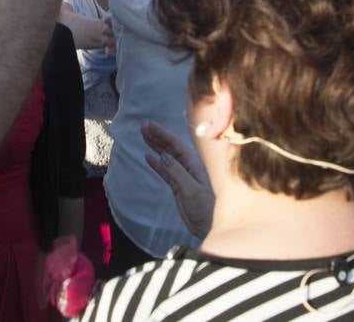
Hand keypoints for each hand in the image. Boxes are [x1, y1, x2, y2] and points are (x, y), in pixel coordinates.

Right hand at [143, 121, 213, 239]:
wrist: (209, 227)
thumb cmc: (206, 209)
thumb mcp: (192, 190)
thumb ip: (178, 173)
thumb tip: (164, 156)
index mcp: (195, 165)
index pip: (176, 145)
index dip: (162, 134)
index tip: (150, 125)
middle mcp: (189, 167)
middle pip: (171, 147)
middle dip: (158, 136)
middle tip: (143, 126)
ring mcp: (183, 176)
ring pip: (167, 156)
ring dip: (156, 146)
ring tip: (144, 135)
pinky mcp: (178, 186)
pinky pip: (165, 170)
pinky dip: (156, 163)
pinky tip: (148, 156)